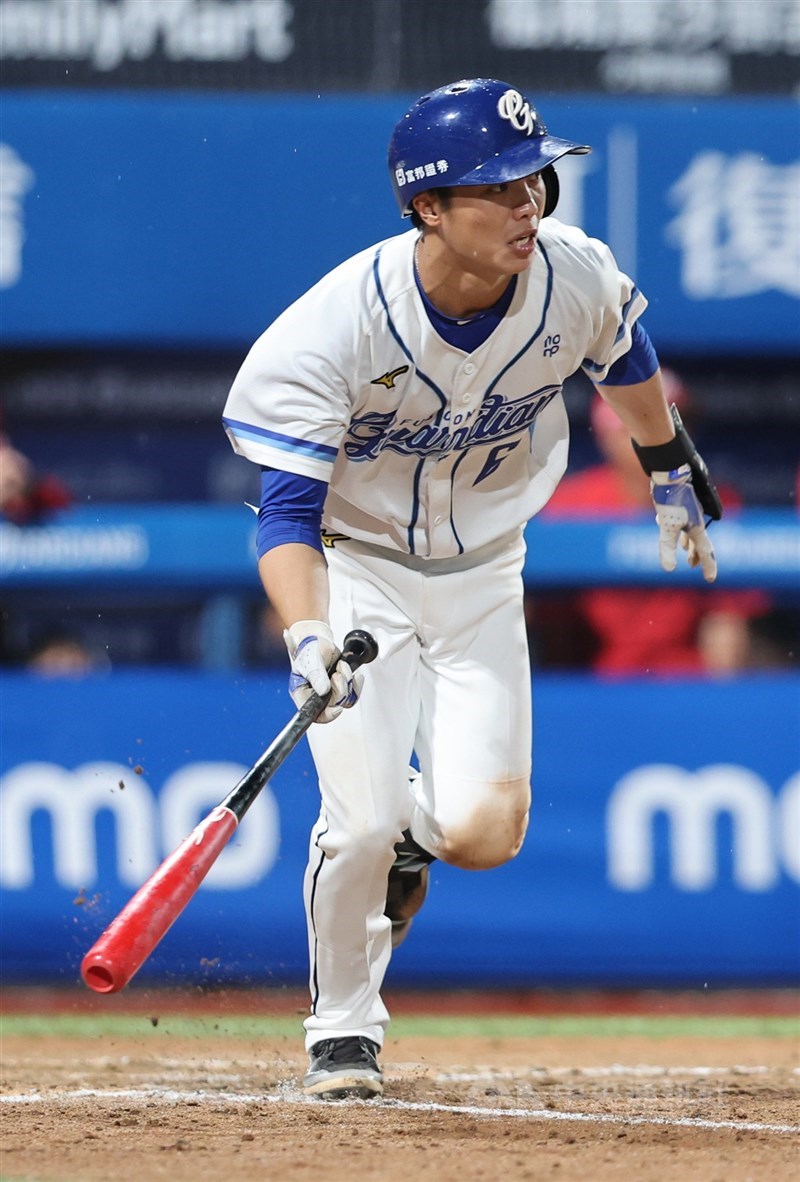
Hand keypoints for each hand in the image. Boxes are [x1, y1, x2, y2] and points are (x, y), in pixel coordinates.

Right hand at [283, 620, 362, 722]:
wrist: (318, 639)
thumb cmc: (308, 649)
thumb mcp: (309, 662)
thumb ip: (316, 676)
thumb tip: (323, 691)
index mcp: (302, 694)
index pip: (313, 714)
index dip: (327, 715)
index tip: (337, 708)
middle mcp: (315, 696)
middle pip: (333, 707)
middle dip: (340, 690)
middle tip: (337, 675)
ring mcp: (329, 692)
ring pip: (345, 700)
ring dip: (347, 683)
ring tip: (341, 667)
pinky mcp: (340, 687)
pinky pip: (353, 693)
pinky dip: (356, 684)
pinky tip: (354, 675)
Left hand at [651, 465, 716, 581]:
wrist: (669, 472)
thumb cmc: (670, 499)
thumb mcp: (667, 526)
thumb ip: (668, 547)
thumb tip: (669, 570)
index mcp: (697, 527)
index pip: (705, 551)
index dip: (708, 566)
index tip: (711, 579)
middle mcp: (695, 519)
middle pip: (698, 542)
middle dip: (696, 555)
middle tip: (692, 566)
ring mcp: (688, 511)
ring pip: (689, 530)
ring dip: (687, 542)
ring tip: (684, 550)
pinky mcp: (679, 503)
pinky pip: (680, 520)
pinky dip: (676, 527)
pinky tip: (663, 523)